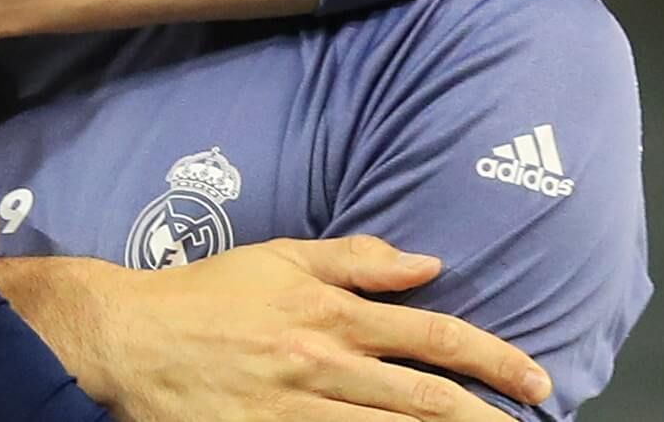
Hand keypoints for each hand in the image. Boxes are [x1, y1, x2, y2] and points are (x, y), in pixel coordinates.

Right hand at [70, 236, 552, 420]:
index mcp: (328, 310)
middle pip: (426, 397)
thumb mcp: (277, 256)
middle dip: (487, 417)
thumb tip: (426, 265)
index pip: (431, 334)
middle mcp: (322, 361)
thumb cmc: (204, 294)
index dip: (492, 357)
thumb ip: (353, 258)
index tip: (535, 378)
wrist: (129, 336)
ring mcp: (298, 408)